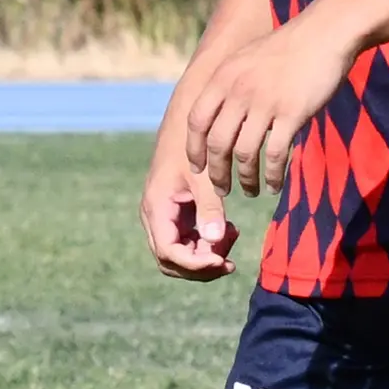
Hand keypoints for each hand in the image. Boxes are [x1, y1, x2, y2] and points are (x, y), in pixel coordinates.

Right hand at [139, 146, 239, 280]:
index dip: (195, 264)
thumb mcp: (204, 177)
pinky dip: (208, 243)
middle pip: (172, 262)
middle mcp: (155, 217)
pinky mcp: (177, 215)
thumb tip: (216, 244)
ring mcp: (165, 217)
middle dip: (201, 267)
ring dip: (207, 255)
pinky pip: (190, 241)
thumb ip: (210, 209)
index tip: (222, 261)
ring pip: (181, 255)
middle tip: (230, 261)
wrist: (188, 121)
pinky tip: (230, 229)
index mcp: (156, 208)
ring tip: (233, 235)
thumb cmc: (194, 145)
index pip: (169, 253)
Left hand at [180, 16, 360, 198]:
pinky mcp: (291, 113)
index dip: (193, 148)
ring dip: (246, 178)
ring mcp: (265, 103)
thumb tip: (219, 113)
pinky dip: (271, 175)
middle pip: (217, 142)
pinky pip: (275, 154)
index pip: (197, 120)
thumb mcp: (247, 59)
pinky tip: (274, 186)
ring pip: (244, 153)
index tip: (197, 167)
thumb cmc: (289, 47)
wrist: (325, 33)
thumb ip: (231, 85)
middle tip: (222, 190)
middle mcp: (239, 91)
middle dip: (217, 172)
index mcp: (224, 77)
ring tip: (250, 191)